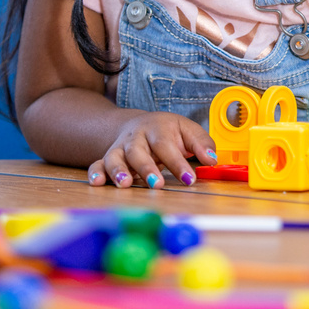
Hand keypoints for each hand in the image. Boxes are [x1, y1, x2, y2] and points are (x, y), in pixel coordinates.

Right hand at [88, 112, 216, 188]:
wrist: (139, 124)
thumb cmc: (167, 131)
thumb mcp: (188, 130)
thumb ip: (202, 144)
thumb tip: (212, 160)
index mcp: (157, 128)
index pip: (166, 145)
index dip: (177, 163)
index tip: (189, 179)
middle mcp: (135, 137)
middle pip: (138, 151)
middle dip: (147, 168)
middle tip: (157, 184)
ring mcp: (119, 147)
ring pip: (115, 157)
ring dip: (118, 171)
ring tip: (125, 184)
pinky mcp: (107, 158)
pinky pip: (97, 164)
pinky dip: (96, 173)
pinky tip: (97, 183)